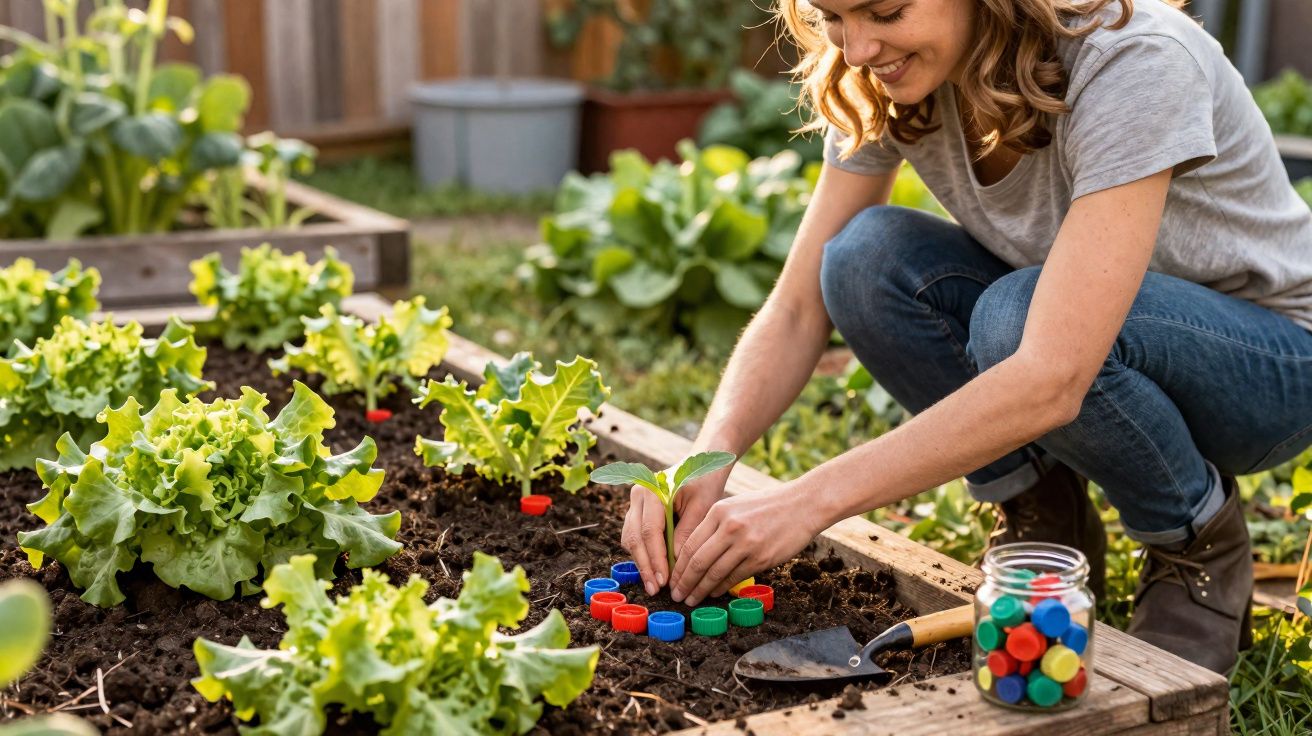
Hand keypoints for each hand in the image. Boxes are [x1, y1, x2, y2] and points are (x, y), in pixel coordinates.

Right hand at [621, 472, 726, 595]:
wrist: (700, 467)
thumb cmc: (705, 484)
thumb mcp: (703, 507)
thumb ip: (687, 533)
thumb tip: (676, 565)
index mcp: (652, 490)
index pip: (649, 531)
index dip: (656, 558)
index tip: (665, 581)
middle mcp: (637, 495)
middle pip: (634, 537)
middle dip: (645, 566)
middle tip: (656, 589)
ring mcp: (634, 504)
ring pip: (630, 539)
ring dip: (642, 563)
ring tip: (654, 585)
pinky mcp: (637, 513)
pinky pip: (635, 537)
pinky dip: (643, 555)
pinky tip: (654, 572)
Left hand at [669, 481, 827, 606]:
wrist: (802, 505)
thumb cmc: (766, 506)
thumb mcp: (735, 506)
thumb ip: (714, 526)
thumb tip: (692, 553)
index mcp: (718, 511)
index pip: (689, 544)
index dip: (677, 566)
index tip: (672, 579)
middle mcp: (729, 527)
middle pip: (697, 561)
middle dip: (684, 582)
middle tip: (677, 595)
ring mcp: (746, 544)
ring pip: (714, 573)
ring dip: (700, 590)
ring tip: (691, 600)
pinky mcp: (761, 558)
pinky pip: (734, 577)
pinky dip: (721, 588)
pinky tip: (713, 593)